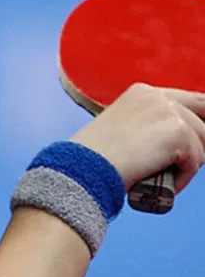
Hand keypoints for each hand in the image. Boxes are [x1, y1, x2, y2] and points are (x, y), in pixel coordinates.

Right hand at [71, 83, 204, 191]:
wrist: (83, 169)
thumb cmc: (92, 161)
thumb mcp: (121, 132)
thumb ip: (147, 128)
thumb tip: (172, 145)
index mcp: (143, 93)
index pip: (189, 100)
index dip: (197, 121)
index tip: (196, 141)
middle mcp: (158, 96)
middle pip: (201, 118)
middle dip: (198, 143)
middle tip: (184, 164)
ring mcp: (169, 112)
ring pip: (201, 143)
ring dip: (186, 166)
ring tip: (159, 179)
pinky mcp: (178, 132)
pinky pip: (195, 162)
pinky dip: (181, 179)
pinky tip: (159, 183)